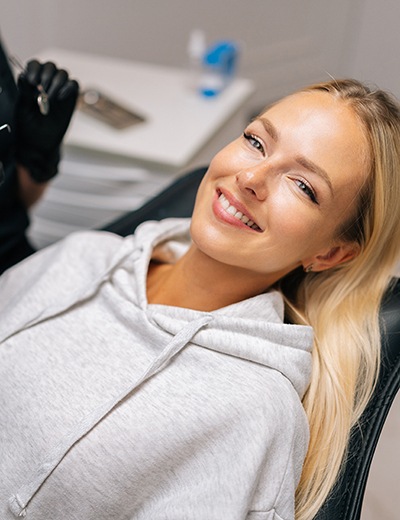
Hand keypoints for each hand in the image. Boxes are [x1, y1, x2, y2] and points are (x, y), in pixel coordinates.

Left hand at [15, 59, 78, 181]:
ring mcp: (60, 91)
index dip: (34, 69)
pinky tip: (59, 98)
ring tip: (49, 98)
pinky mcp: (70, 99)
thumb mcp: (22, 109)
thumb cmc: (28, 127)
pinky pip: (74, 85)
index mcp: (31, 83)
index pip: (35, 65)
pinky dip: (68, 88)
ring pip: (63, 74)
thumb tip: (22, 75)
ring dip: (56, 83)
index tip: (31, 81)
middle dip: (46, 75)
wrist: (40, 144)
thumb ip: (23, 92)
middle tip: (41, 89)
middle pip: (50, 66)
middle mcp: (46, 84)